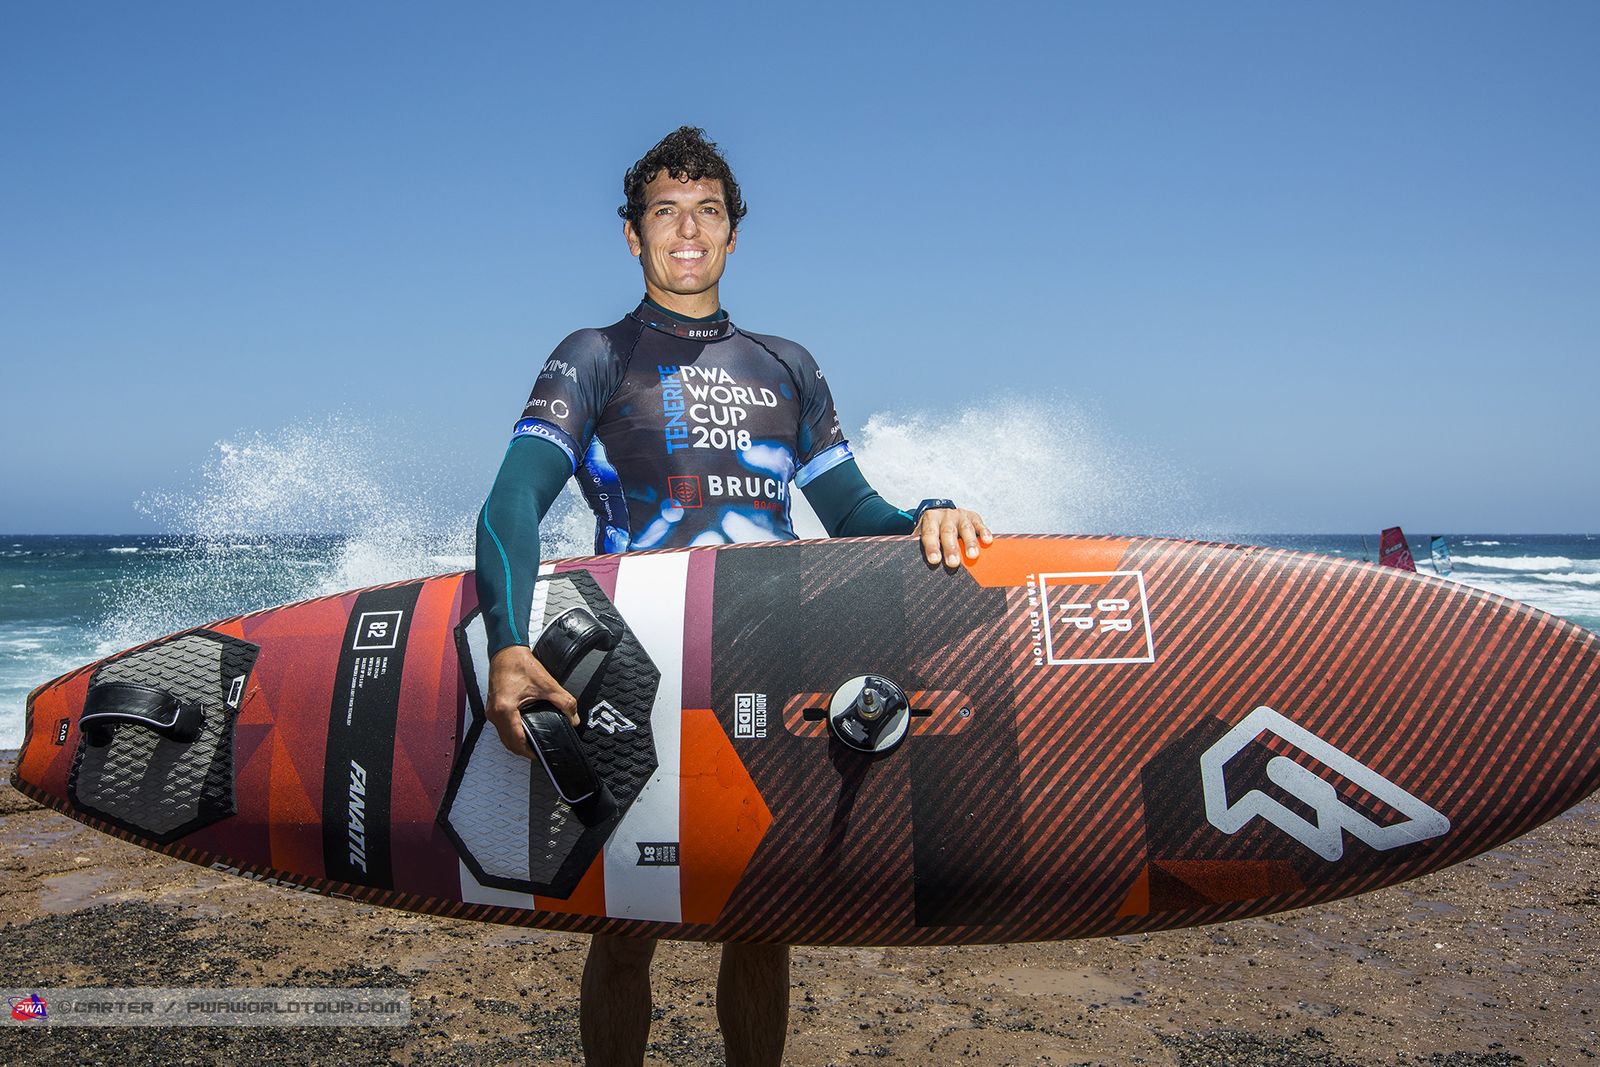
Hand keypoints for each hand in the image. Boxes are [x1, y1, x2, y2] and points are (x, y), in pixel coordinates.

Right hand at [486, 644, 578, 758]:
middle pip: (509, 743)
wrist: (507, 651)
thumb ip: (564, 702)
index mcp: (505, 709)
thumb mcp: (547, 684)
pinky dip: (512, 733)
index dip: (530, 751)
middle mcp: (495, 713)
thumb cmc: (520, 664)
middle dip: (524, 750)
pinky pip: (502, 728)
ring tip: (534, 744)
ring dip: (517, 743)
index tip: (541, 754)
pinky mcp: (493, 708)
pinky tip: (525, 731)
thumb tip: (574, 719)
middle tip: (539, 752)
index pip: (516, 740)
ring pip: (504, 737)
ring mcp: (491, 711)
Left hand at [915, 508, 993, 568]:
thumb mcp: (924, 535)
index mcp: (930, 520)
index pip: (930, 534)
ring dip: (969, 543)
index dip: (932, 547)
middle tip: (953, 563)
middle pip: (948, 532)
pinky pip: (979, 524)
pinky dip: (984, 532)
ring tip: (972, 556)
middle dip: (951, 548)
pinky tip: (987, 541)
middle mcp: (945, 516)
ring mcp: (960, 516)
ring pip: (965, 529)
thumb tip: (914, 566)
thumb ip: (923, 547)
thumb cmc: (933, 531)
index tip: (934, 560)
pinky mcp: (973, 517)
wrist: (942, 513)